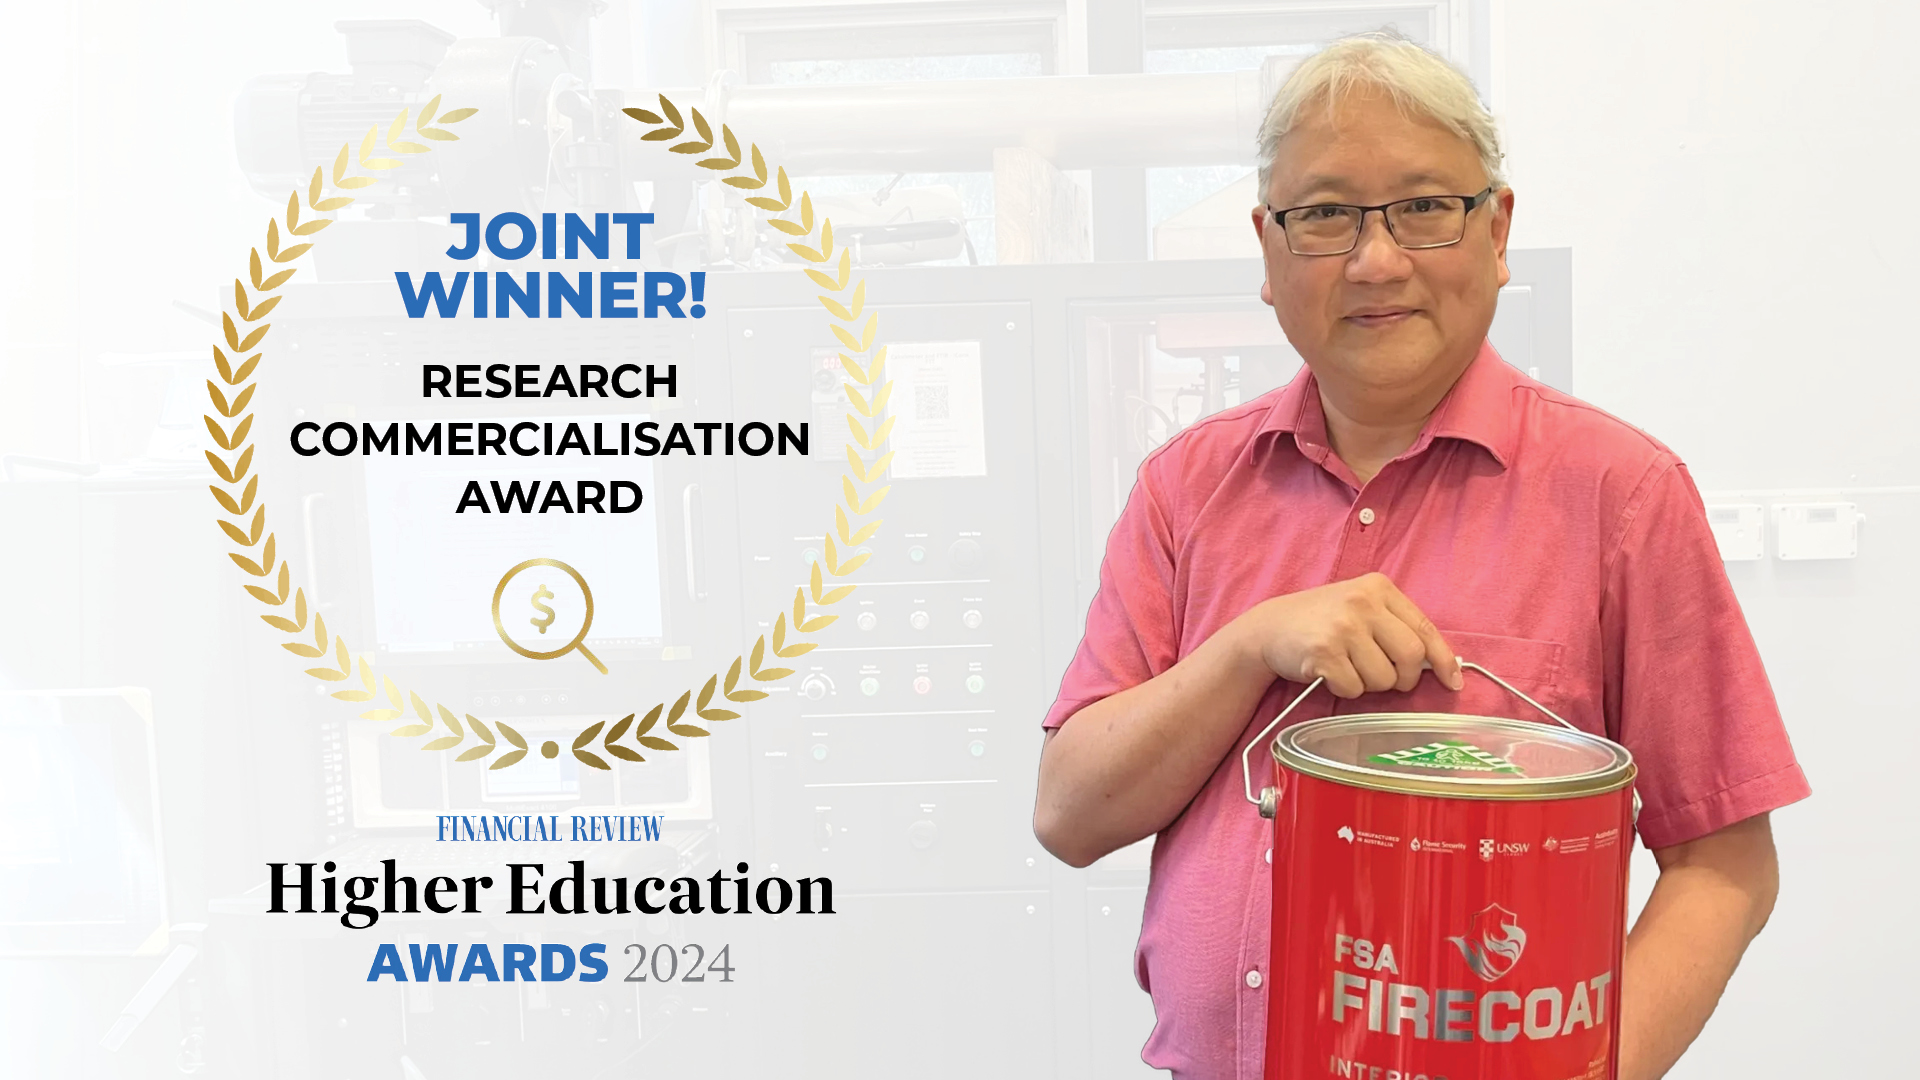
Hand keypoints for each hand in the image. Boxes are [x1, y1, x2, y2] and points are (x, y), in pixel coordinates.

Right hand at [1234, 572, 1460, 697]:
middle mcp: (1363, 602)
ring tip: (1348, 668)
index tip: (1453, 682)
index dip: (1443, 659)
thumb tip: (1441, 665)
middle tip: (1385, 678)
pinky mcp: (1323, 652)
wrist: (1269, 627)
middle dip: (1403, 678)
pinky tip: (1329, 673)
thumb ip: (1396, 626)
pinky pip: (1354, 689)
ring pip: (1384, 678)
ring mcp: (1342, 626)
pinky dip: (1345, 690)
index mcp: (1378, 588)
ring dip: (1369, 685)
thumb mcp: (1361, 608)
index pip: (1424, 628)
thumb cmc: (1322, 622)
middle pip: (1411, 657)